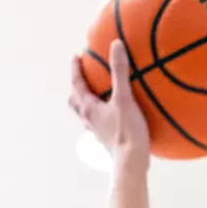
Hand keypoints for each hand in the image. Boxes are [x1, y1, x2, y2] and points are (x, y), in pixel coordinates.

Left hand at [69, 40, 149, 171]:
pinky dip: (102, 115)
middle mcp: (89, 120)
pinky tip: (113, 116)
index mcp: (88, 108)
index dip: (75, 69)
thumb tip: (116, 45)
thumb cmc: (126, 131)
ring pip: (85, 114)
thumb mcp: (124, 98)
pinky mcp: (107, 140)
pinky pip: (100, 124)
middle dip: (77, 88)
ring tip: (96, 95)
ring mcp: (97, 131)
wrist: (131, 163)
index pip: (76, 84)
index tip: (75, 56)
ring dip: (87, 103)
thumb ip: (120, 71)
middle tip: (83, 77)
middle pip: (75, 101)